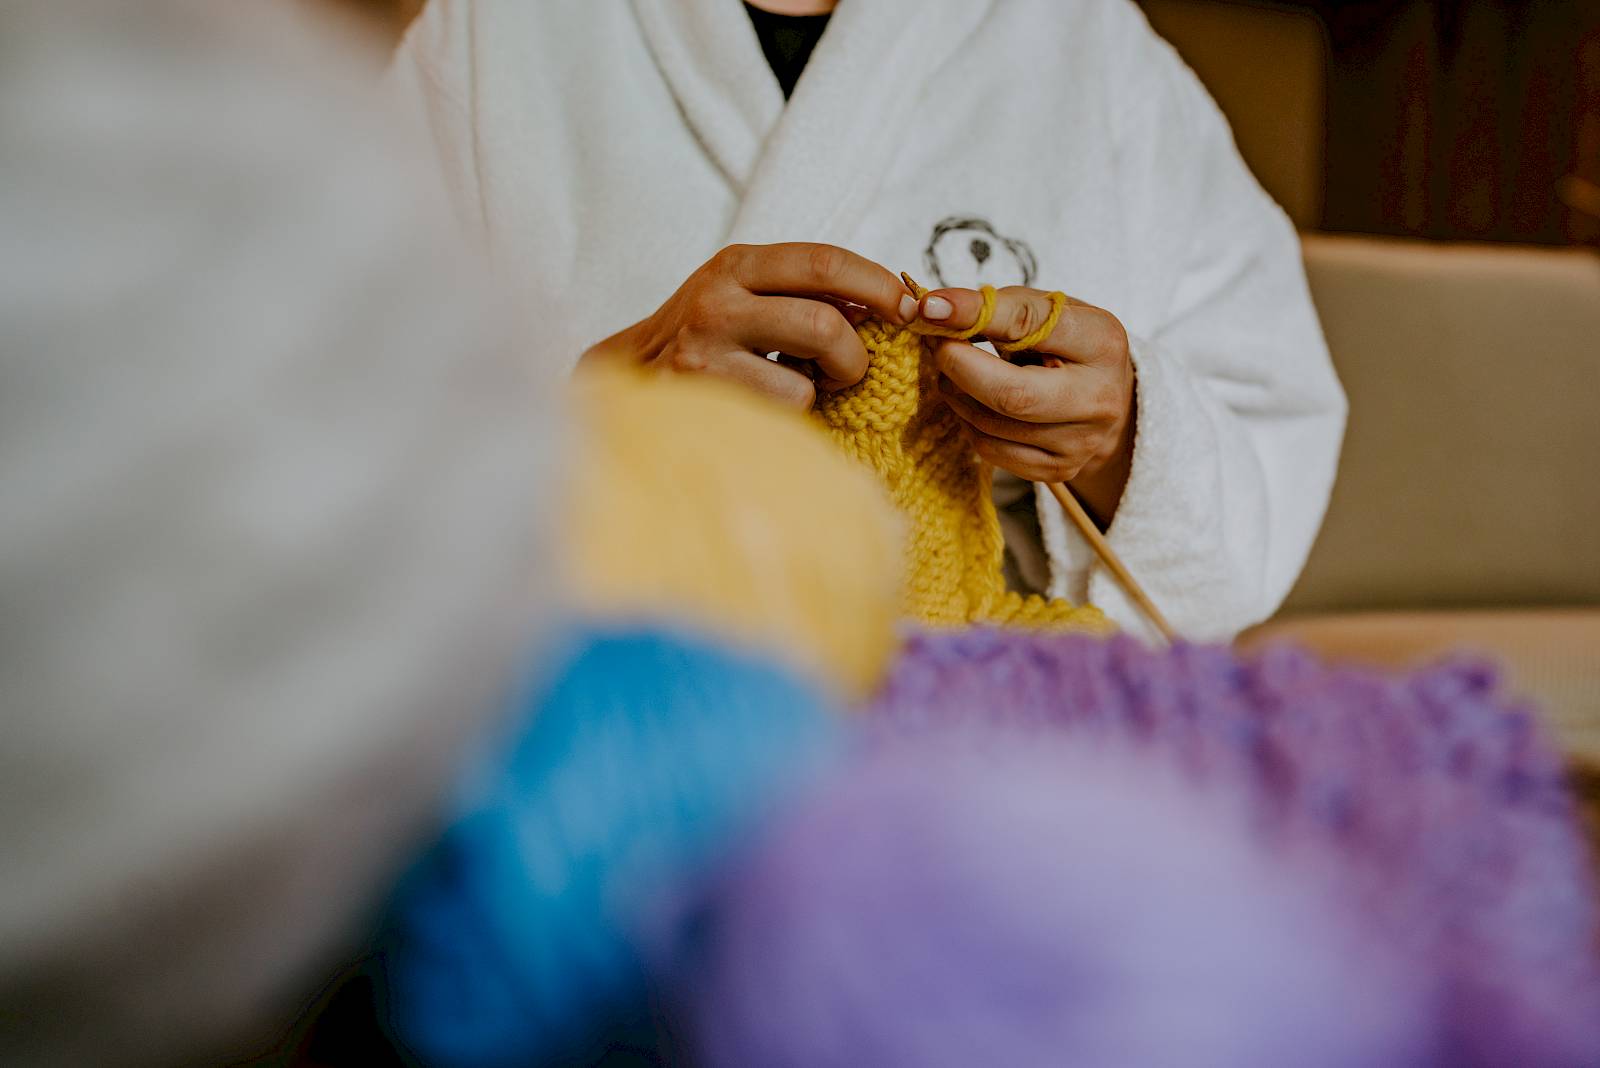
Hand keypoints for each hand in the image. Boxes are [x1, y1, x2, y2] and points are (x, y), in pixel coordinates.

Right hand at [581, 243, 916, 409]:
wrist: (625, 380)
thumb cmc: (707, 339)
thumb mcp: (748, 295)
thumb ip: (807, 292)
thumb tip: (900, 303)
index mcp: (737, 264)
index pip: (825, 262)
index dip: (880, 285)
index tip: (912, 310)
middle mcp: (717, 300)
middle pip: (825, 324)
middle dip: (854, 356)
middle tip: (849, 369)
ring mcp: (704, 353)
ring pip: (806, 382)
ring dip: (816, 395)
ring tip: (796, 390)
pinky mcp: (701, 402)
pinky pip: (777, 419)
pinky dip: (788, 421)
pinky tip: (761, 410)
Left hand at [917, 285, 1136, 524]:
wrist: (1107, 398)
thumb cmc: (1069, 344)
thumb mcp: (1049, 311)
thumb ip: (999, 308)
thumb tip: (935, 311)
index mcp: (1102, 343)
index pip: (1032, 326)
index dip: (976, 315)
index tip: (932, 309)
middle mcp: (1098, 398)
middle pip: (1011, 395)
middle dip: (958, 367)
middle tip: (936, 346)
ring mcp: (1081, 442)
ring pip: (992, 426)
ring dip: (957, 394)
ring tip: (953, 370)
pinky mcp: (1059, 469)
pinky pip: (992, 450)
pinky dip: (969, 423)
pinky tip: (973, 402)